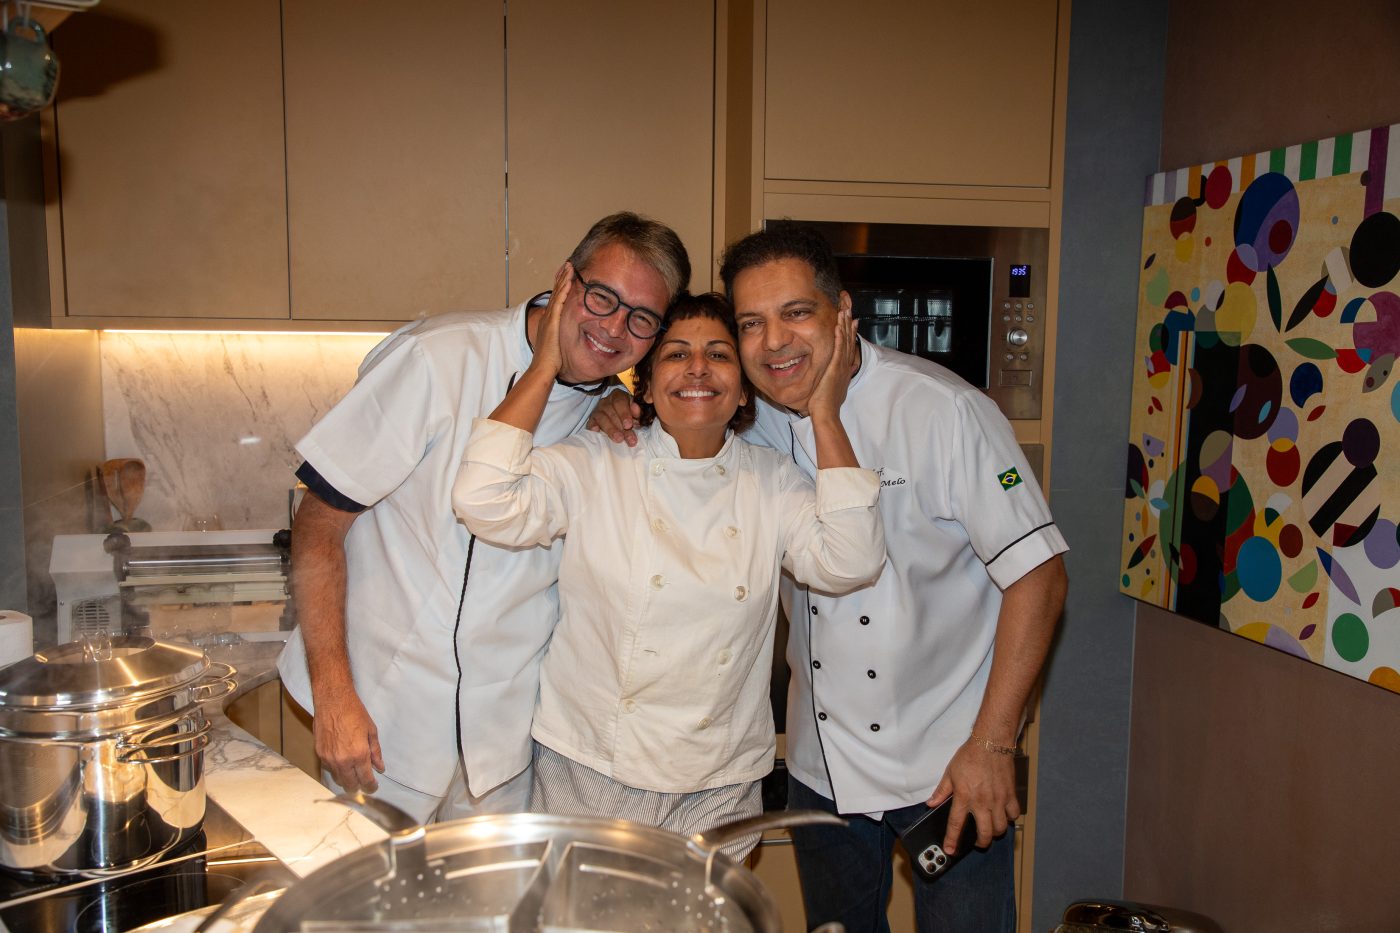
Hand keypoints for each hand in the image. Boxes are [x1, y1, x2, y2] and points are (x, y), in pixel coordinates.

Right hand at [312, 684, 384, 792]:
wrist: (333, 701)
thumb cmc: (354, 713)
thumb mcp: (371, 731)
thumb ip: (375, 752)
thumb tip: (379, 767)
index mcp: (359, 755)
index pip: (365, 780)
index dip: (371, 786)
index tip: (373, 786)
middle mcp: (343, 760)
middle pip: (350, 785)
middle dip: (359, 787)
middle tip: (364, 783)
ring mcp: (329, 759)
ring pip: (338, 779)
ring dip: (346, 780)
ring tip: (353, 775)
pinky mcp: (320, 754)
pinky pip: (329, 769)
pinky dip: (336, 770)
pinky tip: (342, 765)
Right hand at [526, 263, 572, 380]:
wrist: (542, 368)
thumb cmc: (550, 361)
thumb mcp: (556, 345)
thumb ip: (560, 338)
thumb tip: (567, 338)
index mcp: (549, 321)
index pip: (556, 300)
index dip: (561, 287)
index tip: (567, 276)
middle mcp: (548, 317)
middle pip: (555, 293)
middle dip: (562, 278)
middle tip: (568, 265)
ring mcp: (549, 319)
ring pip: (557, 295)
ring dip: (563, 280)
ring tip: (570, 268)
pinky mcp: (552, 322)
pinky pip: (559, 303)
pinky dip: (563, 291)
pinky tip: (569, 282)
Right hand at [586, 388, 641, 446]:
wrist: (617, 420)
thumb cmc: (629, 416)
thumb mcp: (636, 413)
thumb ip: (638, 412)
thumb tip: (637, 410)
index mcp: (618, 395)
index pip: (620, 401)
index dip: (624, 413)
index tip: (629, 425)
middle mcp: (606, 401)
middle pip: (611, 412)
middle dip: (621, 427)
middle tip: (629, 438)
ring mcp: (597, 410)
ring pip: (602, 418)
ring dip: (611, 430)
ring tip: (619, 439)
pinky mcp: (591, 420)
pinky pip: (591, 424)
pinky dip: (594, 428)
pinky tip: (598, 432)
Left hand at [805, 309, 856, 420]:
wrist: (827, 413)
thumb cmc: (826, 404)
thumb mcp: (834, 388)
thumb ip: (836, 379)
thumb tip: (838, 375)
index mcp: (844, 369)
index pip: (849, 346)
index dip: (851, 332)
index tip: (852, 320)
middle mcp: (845, 366)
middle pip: (849, 340)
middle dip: (849, 323)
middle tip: (849, 308)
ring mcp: (841, 367)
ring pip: (845, 342)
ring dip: (845, 326)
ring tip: (845, 311)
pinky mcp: (835, 369)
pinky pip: (838, 350)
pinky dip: (839, 338)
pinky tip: (838, 327)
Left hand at [927, 737, 1019, 853]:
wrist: (991, 744)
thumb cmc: (970, 756)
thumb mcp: (950, 773)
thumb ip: (942, 791)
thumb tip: (931, 803)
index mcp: (964, 797)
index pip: (956, 824)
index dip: (952, 840)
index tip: (950, 850)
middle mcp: (982, 802)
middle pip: (984, 834)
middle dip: (980, 843)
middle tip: (976, 842)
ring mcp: (998, 800)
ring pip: (1000, 828)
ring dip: (995, 833)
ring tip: (989, 829)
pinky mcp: (1010, 795)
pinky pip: (1013, 814)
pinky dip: (1009, 818)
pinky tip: (1003, 816)